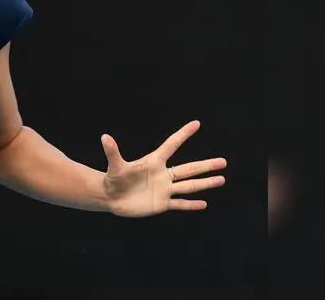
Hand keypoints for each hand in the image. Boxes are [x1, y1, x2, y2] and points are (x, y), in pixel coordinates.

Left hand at [101, 120, 226, 216]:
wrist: (111, 198)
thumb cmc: (113, 180)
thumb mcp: (115, 166)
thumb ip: (112, 152)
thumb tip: (104, 137)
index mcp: (153, 162)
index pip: (171, 145)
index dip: (183, 134)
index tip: (196, 123)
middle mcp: (162, 175)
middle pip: (188, 169)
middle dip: (206, 165)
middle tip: (223, 161)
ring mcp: (164, 189)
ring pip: (189, 185)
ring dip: (205, 183)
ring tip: (222, 178)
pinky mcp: (162, 203)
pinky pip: (180, 203)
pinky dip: (191, 205)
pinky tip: (204, 203)